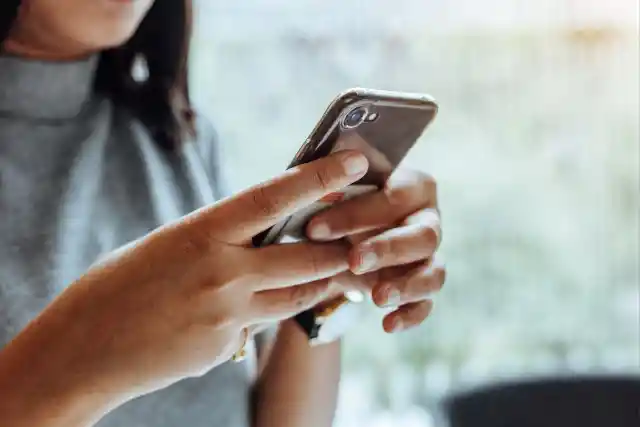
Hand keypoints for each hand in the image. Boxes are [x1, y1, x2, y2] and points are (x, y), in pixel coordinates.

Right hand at [1, 151, 369, 418]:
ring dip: (320, 283)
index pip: (274, 197)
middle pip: (305, 258)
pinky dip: (264, 314)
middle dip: (340, 249)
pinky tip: (245, 310)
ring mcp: (227, 315)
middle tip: (364, 237)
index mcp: (201, 233)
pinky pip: (259, 326)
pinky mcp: (225, 348)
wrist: (81, 351)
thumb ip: (216, 240)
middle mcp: (222, 273)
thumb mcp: (167, 244)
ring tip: (339, 272)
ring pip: (296, 296)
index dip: (320, 177)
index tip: (356, 161)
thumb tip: (258, 236)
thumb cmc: (115, 287)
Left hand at [306, 169, 444, 332]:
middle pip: (424, 235)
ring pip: (434, 272)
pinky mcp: (422, 286)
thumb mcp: (333, 184)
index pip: (394, 197)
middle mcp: (427, 220)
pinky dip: (411, 314)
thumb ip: (330, 178)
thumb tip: (311, 178)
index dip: (357, 214)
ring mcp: (429, 256)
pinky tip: (387, 324)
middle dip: (388, 249)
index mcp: (412, 186)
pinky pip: (426, 303)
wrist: (342, 234)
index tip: (314, 229)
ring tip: (377, 297)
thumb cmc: (340, 200)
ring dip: (407, 286)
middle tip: (353, 261)